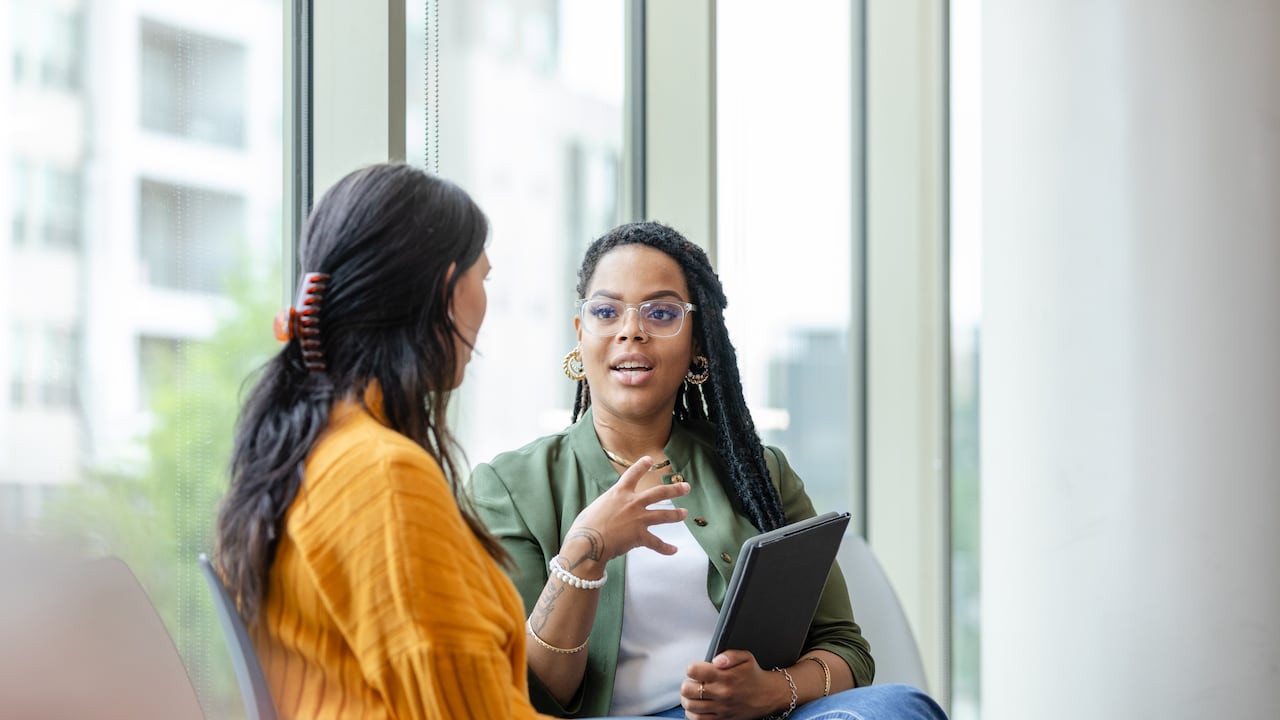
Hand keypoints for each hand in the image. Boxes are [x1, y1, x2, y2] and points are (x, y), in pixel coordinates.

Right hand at [558, 456, 689, 573]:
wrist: (588, 542)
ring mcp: (638, 519)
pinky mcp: (640, 536)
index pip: (633, 474)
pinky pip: (656, 543)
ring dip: (676, 514)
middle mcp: (632, 503)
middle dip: (674, 490)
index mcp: (618, 493)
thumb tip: (609, 511)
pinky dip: (665, 548)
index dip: (642, 466)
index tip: (650, 460)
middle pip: (658, 493)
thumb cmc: (585, 526)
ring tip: (684, 513)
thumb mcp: (596, 508)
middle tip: (685, 487)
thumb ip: (607, 506)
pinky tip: (673, 550)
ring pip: (663, 515)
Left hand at [681, 651, 783, 719]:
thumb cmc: (754, 676)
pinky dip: (692, 714)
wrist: (769, 696)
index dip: (692, 668)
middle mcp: (721, 693)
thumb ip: (729, 655)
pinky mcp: (722, 719)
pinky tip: (696, 707)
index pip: (694, 671)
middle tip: (693, 682)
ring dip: (687, 699)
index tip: (696, 670)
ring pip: (690, 706)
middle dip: (687, 683)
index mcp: (725, 676)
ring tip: (693, 694)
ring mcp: (721, 708)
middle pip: (687, 689)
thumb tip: (715, 660)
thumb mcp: (746, 657)